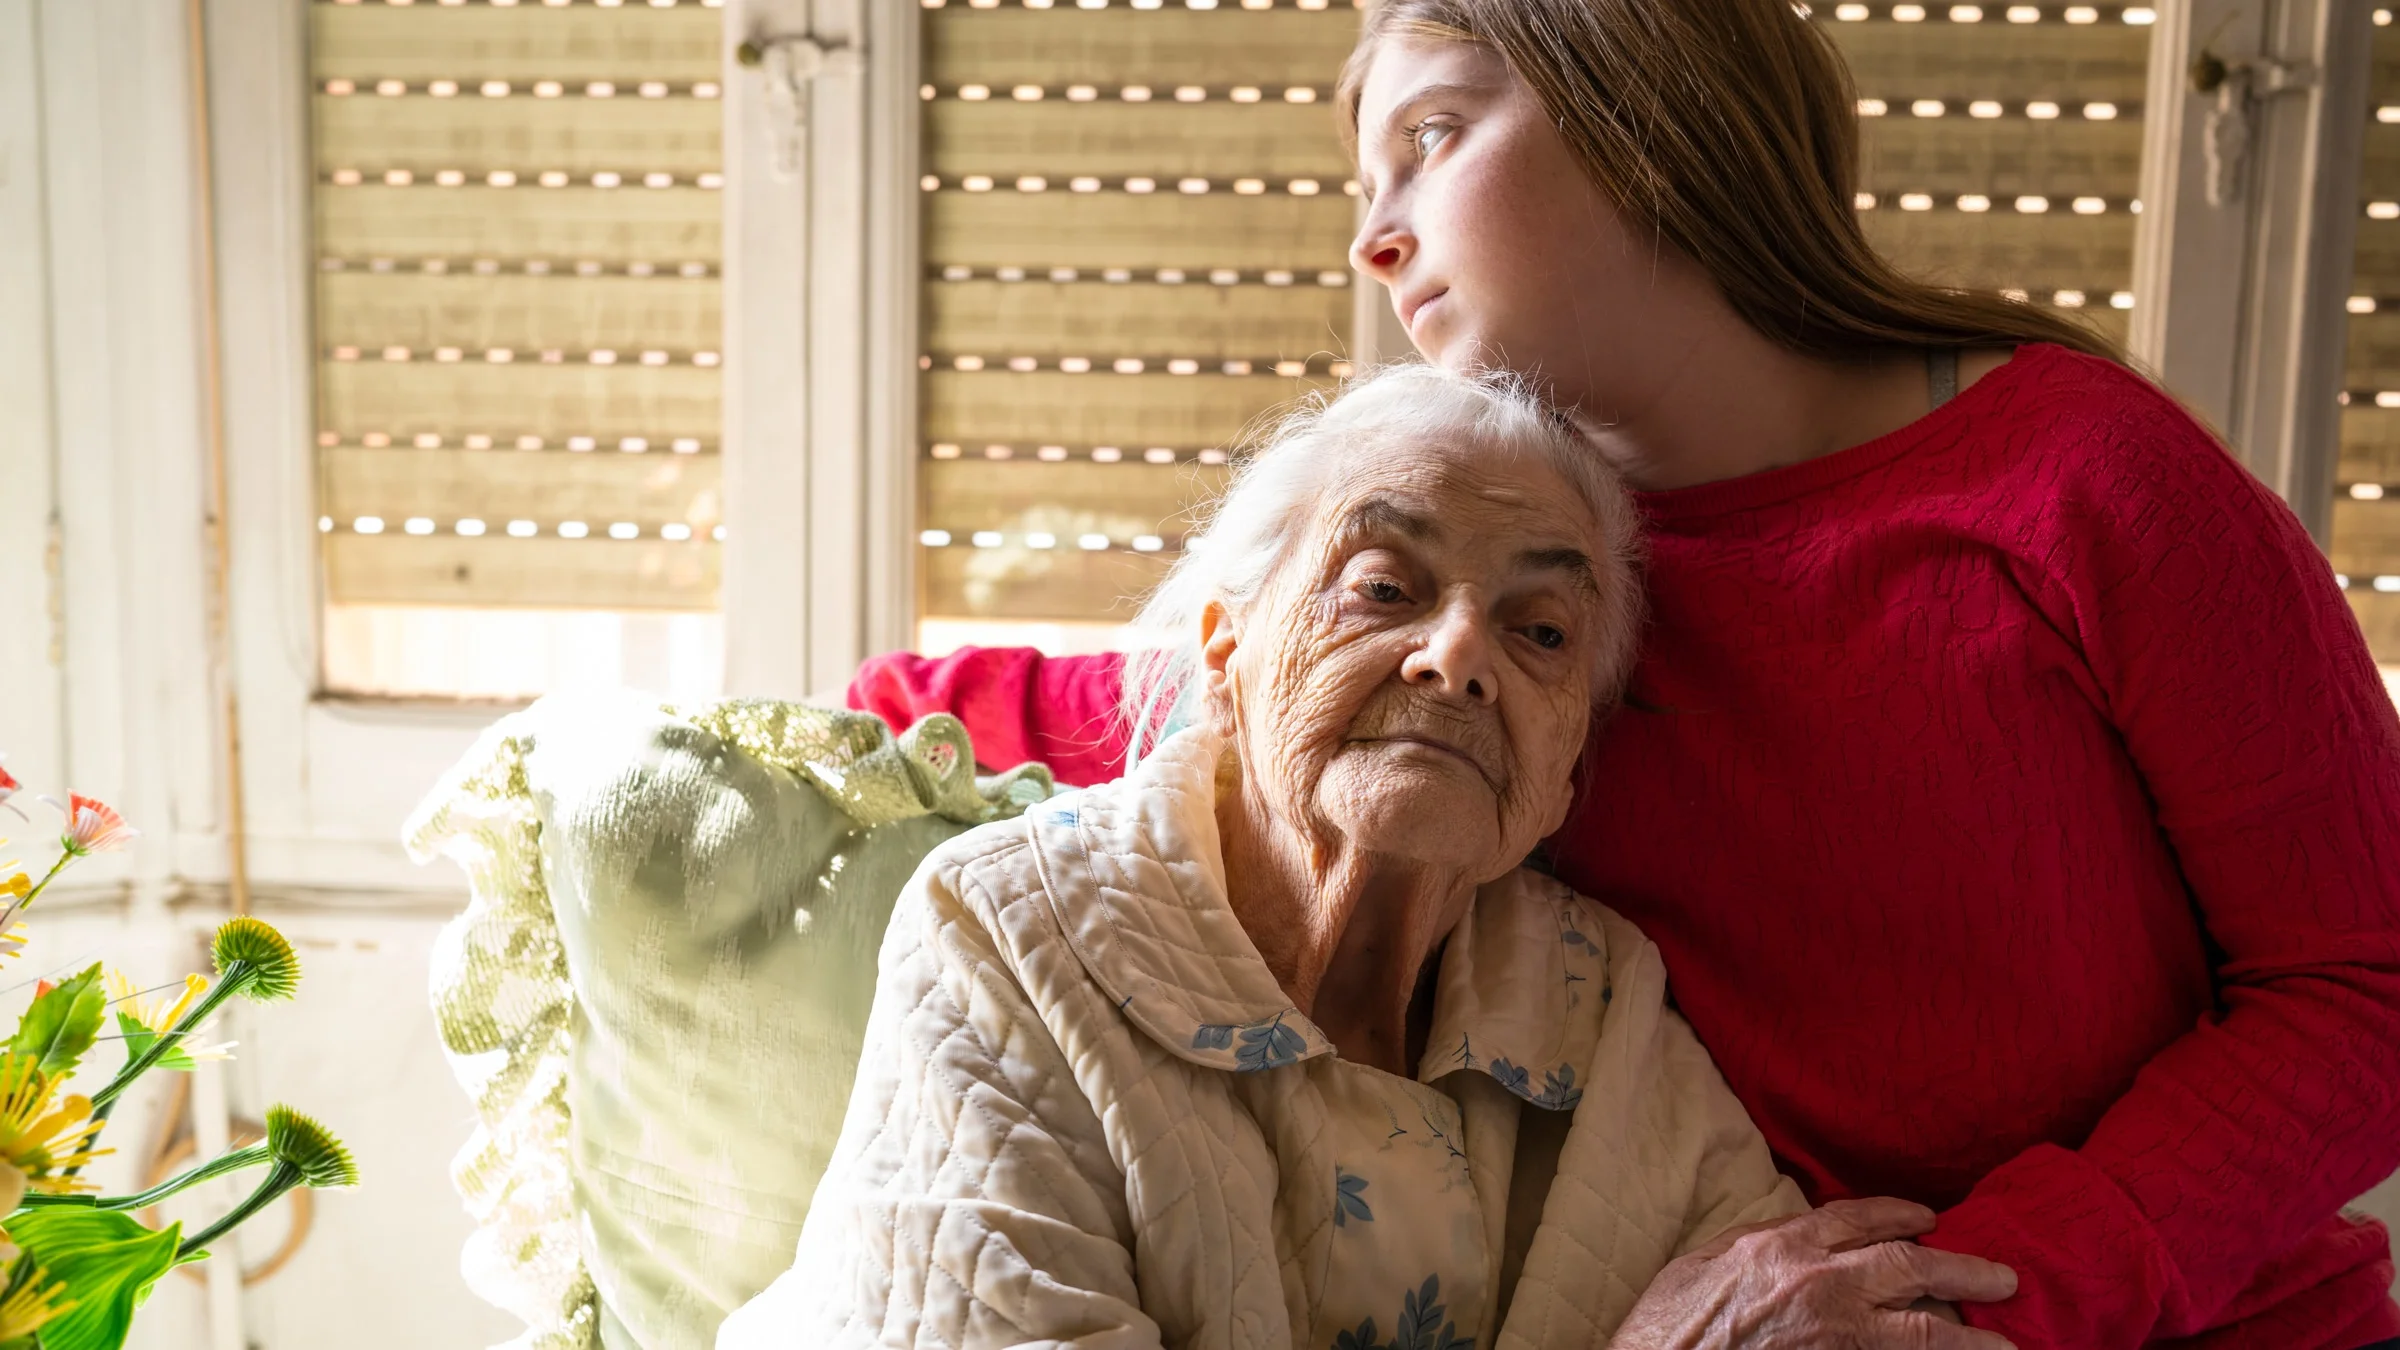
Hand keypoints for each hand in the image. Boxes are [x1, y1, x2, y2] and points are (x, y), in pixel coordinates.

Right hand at [1609, 1197, 2016, 1348]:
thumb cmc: (1670, 1320)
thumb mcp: (1709, 1259)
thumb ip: (1763, 1242)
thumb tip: (1801, 1235)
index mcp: (1785, 1245)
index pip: (1858, 1218)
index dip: (1899, 1215)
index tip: (1929, 1218)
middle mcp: (1820, 1283)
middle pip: (1909, 1268)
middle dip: (1963, 1270)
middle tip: (2004, 1278)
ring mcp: (1835, 1335)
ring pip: (1921, 1331)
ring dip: (1969, 1337)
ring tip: (2006, 1347)